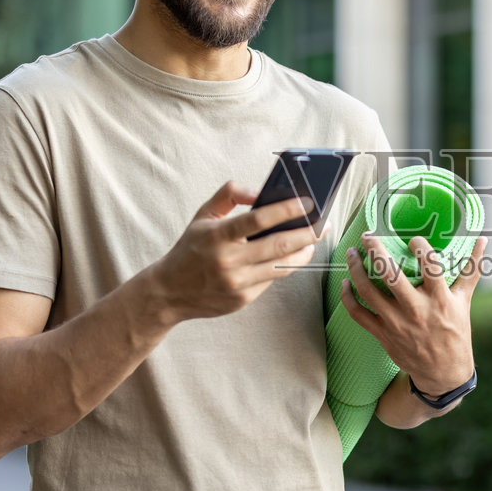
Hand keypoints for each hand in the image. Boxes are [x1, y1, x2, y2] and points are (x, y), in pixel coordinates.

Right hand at [154, 181, 319, 320]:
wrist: (169, 292)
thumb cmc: (190, 248)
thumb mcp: (202, 215)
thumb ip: (229, 194)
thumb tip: (259, 191)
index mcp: (218, 236)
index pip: (258, 219)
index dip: (286, 209)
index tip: (308, 202)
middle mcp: (228, 261)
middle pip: (279, 245)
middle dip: (307, 234)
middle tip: (323, 224)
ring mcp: (237, 283)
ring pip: (282, 266)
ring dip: (304, 252)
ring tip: (314, 240)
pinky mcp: (243, 299)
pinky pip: (271, 280)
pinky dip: (283, 266)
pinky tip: (292, 256)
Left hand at [339, 233, 487, 393]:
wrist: (443, 372)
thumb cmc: (455, 331)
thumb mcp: (465, 300)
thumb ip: (471, 269)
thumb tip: (483, 240)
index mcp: (440, 299)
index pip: (430, 266)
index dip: (420, 247)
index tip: (412, 239)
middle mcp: (417, 310)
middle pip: (391, 275)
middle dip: (376, 251)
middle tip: (368, 236)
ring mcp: (397, 323)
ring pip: (369, 292)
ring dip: (356, 270)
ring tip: (352, 253)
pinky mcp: (383, 335)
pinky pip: (359, 314)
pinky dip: (348, 298)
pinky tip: (346, 283)